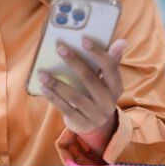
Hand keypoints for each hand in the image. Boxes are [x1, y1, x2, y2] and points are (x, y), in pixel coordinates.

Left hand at [38, 37, 127, 155]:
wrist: (95, 125)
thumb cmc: (97, 94)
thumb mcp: (106, 81)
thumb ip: (111, 61)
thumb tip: (122, 41)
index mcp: (116, 87)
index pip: (110, 68)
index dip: (98, 54)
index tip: (84, 40)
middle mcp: (108, 102)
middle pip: (90, 79)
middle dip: (74, 62)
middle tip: (60, 48)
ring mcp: (95, 115)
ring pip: (75, 97)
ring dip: (57, 83)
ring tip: (42, 73)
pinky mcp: (82, 123)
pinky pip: (66, 109)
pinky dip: (54, 98)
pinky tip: (43, 88)